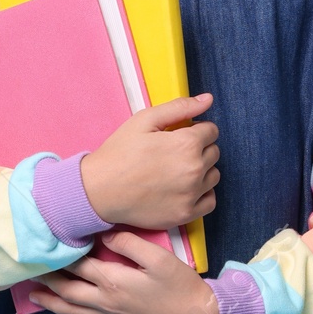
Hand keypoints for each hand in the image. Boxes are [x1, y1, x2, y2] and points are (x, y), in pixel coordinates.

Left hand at [28, 231, 220, 313]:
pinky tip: (65, 308)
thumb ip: (128, 243)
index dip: (60, 252)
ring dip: (50, 301)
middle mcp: (105, 300)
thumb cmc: (180, 286)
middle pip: (67, 288)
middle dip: (47, 278)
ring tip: (32, 295)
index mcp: (113, 281)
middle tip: (27, 268)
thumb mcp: (158, 258)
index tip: (44, 239)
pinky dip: (68, 312)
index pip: (78, 264)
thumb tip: (103, 234)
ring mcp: (110, 313)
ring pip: (72, 308)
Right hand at [79, 95, 217, 230]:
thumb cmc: (119, 153)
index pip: (211, 131)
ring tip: (177, 171)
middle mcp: (194, 170)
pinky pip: (210, 202)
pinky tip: (185, 189)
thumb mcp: (144, 120)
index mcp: (187, 144)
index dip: (195, 130)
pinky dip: (202, 194)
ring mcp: (191, 194)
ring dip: (202, 171)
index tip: (179, 136)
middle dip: (199, 149)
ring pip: (214, 176)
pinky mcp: (185, 214)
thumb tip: (208, 99)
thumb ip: (179, 107)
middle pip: (214, 152)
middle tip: (174, 153)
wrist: (99, 190)